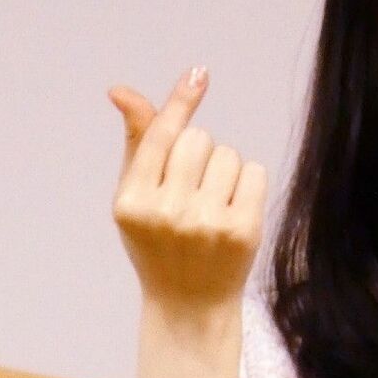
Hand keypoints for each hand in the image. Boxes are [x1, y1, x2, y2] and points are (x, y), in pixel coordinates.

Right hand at [108, 67, 266, 313]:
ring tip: (211, 205)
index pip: (160, 137)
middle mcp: (167, 212)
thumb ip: (138, 142)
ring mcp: (207, 223)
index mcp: (132, 203)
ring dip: (224, 170)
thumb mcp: (136, 197)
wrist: (189, 304)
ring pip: (228, 153)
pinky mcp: (243, 230)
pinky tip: (233, 213)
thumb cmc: (158, 241)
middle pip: (199, 139)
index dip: (181, 102)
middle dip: (199, 155)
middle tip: (191, 192)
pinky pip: (255, 172)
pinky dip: (248, 184)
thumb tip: (122, 90)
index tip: (199, 73)